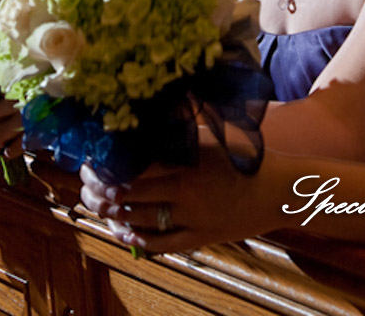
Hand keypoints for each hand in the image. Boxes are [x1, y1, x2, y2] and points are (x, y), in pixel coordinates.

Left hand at [78, 145, 265, 253]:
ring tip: (98, 206)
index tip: (89, 163)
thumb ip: (176, 131)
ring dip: (112, 215)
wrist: (279, 189)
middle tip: (86, 186)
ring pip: (138, 220)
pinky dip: (138, 240)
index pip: (129, 166)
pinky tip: (123, 232)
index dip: (103, 167)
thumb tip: (142, 121)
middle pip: (127, 194)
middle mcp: (183, 190)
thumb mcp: (210, 135)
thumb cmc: (246, 156)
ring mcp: (190, 218)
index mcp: (183, 161)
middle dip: (100, 191)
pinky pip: (161, 244)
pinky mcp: (199, 238)